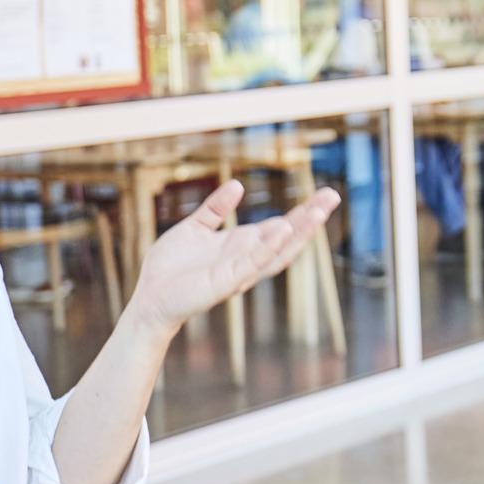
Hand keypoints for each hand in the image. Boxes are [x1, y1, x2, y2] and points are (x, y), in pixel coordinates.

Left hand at [127, 179, 338, 332]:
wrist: (150, 297)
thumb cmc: (170, 267)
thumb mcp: (194, 227)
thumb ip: (216, 208)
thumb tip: (238, 185)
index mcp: (241, 245)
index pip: (280, 226)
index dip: (302, 212)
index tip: (325, 195)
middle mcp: (246, 259)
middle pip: (287, 238)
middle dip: (310, 219)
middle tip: (333, 196)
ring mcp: (239, 272)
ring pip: (277, 251)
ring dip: (298, 232)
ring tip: (317, 211)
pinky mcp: (225, 282)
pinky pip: (252, 263)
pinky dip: (268, 248)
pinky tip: (282, 230)